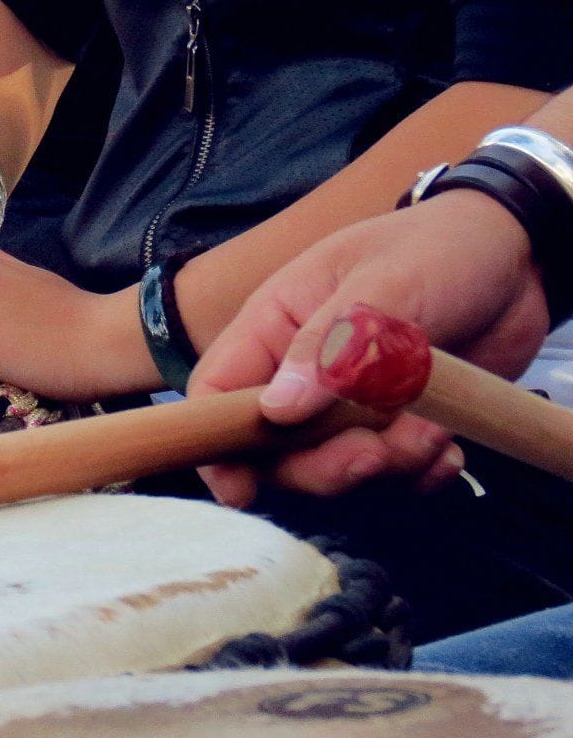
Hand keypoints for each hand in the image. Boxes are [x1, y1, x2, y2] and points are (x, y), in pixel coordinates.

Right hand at [190, 192, 548, 504]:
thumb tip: (276, 410)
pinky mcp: (398, 426)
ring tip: (432, 436)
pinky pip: (391, 475)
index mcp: (275, 324)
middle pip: (275, 448)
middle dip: (323, 466)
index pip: (216, 389)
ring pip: (336, 467)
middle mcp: (300, 372)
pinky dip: (420, 475)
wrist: (523, 257)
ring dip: (384, 467)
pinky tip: (449, 449)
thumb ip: (331, 346)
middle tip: (376, 454)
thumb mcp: (386, 284)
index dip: (215, 442)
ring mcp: (348, 404)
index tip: (240, 488)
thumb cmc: (442, 249)